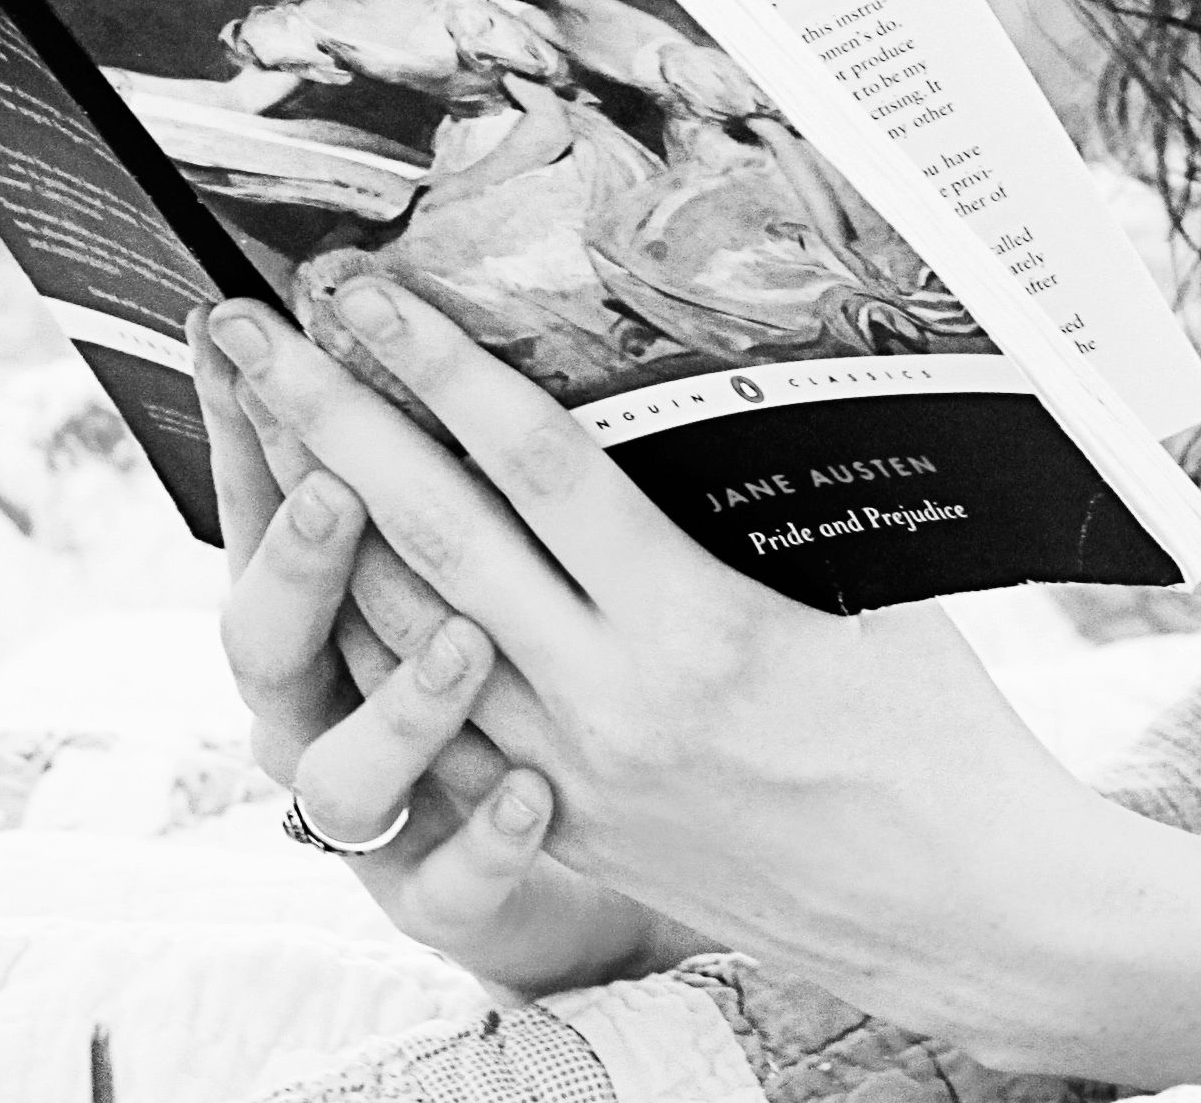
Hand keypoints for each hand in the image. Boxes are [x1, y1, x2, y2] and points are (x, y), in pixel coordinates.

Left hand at [193, 279, 1109, 1050]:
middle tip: (249, 329)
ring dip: (322, 520)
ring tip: (266, 422)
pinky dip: (372, 642)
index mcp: (697, 627)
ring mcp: (571, 776)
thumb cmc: (939, 732)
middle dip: (329, 419)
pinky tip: (328, 573)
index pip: (538, 466)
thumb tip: (720, 385)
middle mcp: (611, 701)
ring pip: (406, 633)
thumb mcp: (873, 588)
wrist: (952, 909)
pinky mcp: (565, 827)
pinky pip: (433, 725)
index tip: (369, 291)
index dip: (442, 367)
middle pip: (435, 535)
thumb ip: (773, 504)